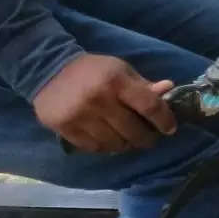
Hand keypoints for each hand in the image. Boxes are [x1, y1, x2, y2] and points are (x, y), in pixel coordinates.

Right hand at [32, 53, 176, 153]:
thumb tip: (168, 89)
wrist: (48, 70)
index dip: (164, 120)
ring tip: (128, 139)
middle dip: (146, 138)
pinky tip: (107, 139)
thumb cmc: (92, 70)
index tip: (170, 128)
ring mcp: (80, 116)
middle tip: (148, 137)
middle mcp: (98, 100)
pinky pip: (94, 147)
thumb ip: (143, 85)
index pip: (149, 106)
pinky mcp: (65, 128)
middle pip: (133, 131)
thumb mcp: (120, 70)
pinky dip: (105, 146)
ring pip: (115, 144)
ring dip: (126, 144)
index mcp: (115, 81)